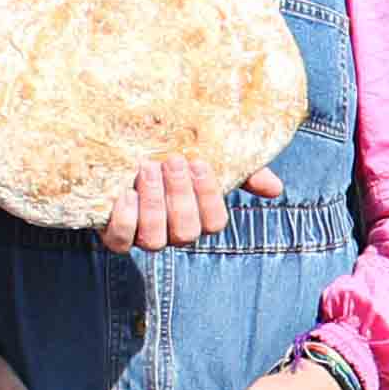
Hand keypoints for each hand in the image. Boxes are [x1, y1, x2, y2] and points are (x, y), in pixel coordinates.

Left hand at [101, 157, 288, 250]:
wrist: (122, 147)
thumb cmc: (170, 154)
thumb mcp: (206, 156)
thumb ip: (241, 172)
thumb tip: (275, 188)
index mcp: (198, 216)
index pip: (214, 223)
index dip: (208, 197)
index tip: (199, 162)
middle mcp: (173, 232)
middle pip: (186, 232)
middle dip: (180, 196)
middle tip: (171, 160)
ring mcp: (143, 235)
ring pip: (154, 240)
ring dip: (154, 204)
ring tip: (147, 168)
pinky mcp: (113, 233)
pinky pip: (120, 242)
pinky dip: (124, 220)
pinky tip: (125, 193)